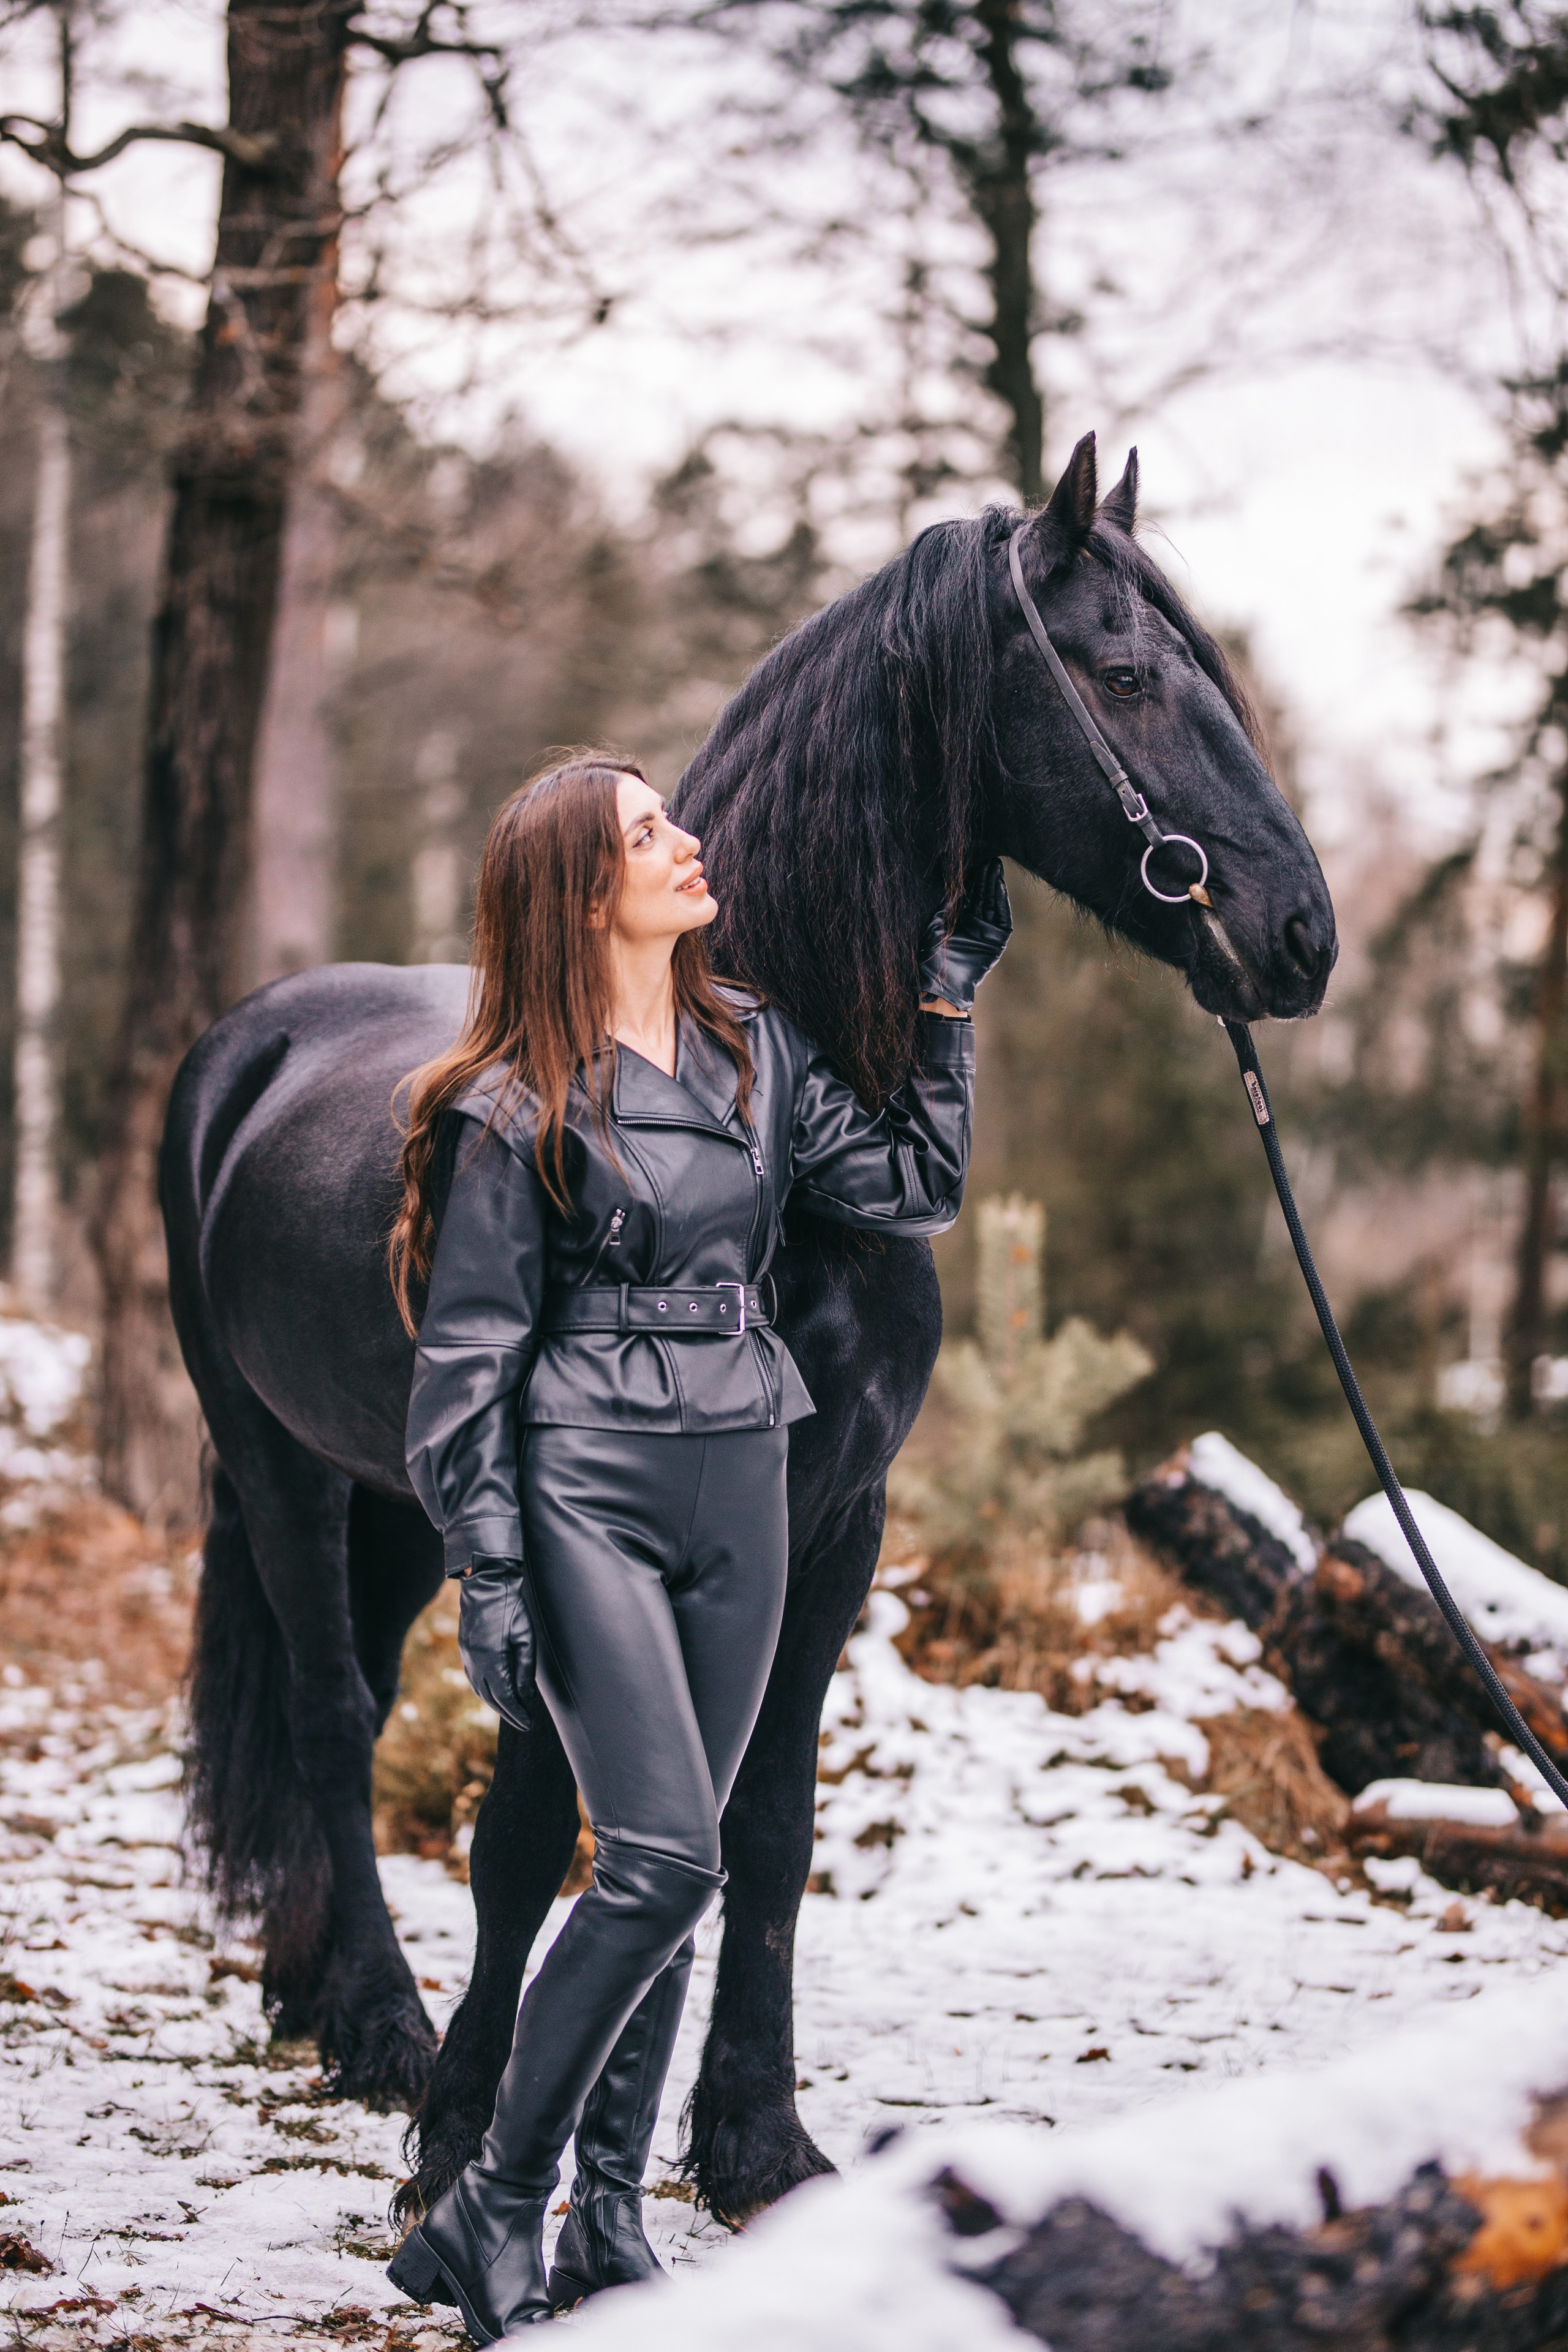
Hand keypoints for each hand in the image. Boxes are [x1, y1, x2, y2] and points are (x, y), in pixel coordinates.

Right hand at [457, 1556, 536, 1734]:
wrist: (485, 1583)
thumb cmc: (511, 1607)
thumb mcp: (525, 1637)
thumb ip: (525, 1669)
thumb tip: (524, 1696)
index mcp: (491, 1661)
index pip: (505, 1698)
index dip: (517, 1714)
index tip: (528, 1724)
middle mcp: (475, 1662)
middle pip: (491, 1698)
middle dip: (508, 1714)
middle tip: (523, 1723)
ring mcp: (466, 1656)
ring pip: (479, 1690)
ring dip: (495, 1704)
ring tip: (511, 1711)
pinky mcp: (464, 1648)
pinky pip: (473, 1678)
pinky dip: (484, 1690)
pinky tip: (494, 1692)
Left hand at [917, 858, 1012, 1012]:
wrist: (941, 983)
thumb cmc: (932, 958)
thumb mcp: (935, 925)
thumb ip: (946, 906)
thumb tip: (953, 887)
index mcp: (959, 921)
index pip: (970, 895)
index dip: (974, 879)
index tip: (976, 862)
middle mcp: (974, 925)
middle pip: (983, 896)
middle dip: (987, 878)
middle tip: (991, 860)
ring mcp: (986, 933)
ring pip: (992, 904)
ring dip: (995, 886)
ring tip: (996, 868)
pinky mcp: (997, 941)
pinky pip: (1001, 918)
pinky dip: (1001, 903)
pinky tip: (1000, 887)